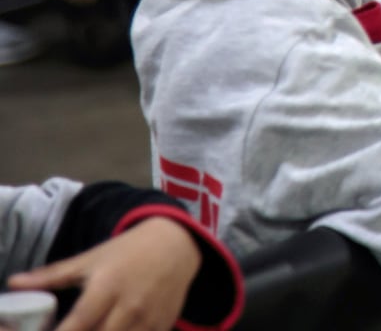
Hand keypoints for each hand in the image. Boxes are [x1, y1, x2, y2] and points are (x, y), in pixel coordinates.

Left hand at [7, 216, 200, 330]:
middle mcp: (129, 306)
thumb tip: (13, 283)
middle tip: (74, 330)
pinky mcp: (162, 327)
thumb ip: (51, 276)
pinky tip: (113, 330)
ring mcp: (148, 320)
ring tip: (95, 328)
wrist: (177, 244)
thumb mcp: (90, 259)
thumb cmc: (127, 251)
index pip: (77, 325)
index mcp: (106, 287)